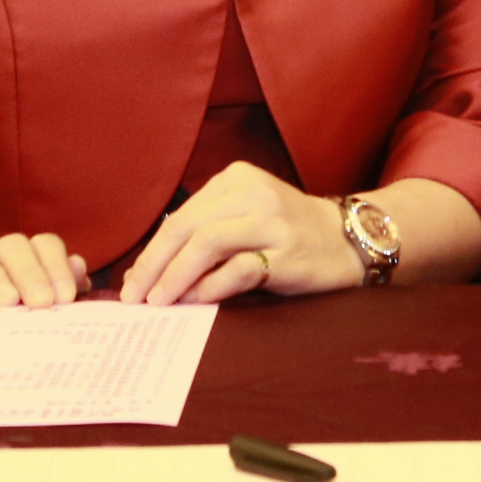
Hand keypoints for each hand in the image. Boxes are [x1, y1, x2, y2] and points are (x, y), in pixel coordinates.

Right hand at [0, 231, 88, 304]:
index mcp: (21, 264)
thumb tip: (79, 268)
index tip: (64, 298)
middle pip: (12, 244)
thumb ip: (59, 295)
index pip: (43, 244)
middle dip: (30, 272)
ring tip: (7, 302)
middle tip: (41, 304)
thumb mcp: (33, 323)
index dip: (56, 265)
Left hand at [117, 162, 355, 303]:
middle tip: (135, 296)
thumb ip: (205, 233)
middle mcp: (253, 193)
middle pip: (187, 227)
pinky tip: (196, 300)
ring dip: (176, 276)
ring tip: (158, 302)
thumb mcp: (246, 216)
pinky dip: (212, 286)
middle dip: (154, 265)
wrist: (348, 239)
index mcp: (236, 179)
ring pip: (208, 243)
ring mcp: (272, 221)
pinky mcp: (288, 251)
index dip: (151, 252)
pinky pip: (240, 268)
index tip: (132, 282)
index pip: (180, 217)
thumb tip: (151, 271)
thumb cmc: (288, 232)